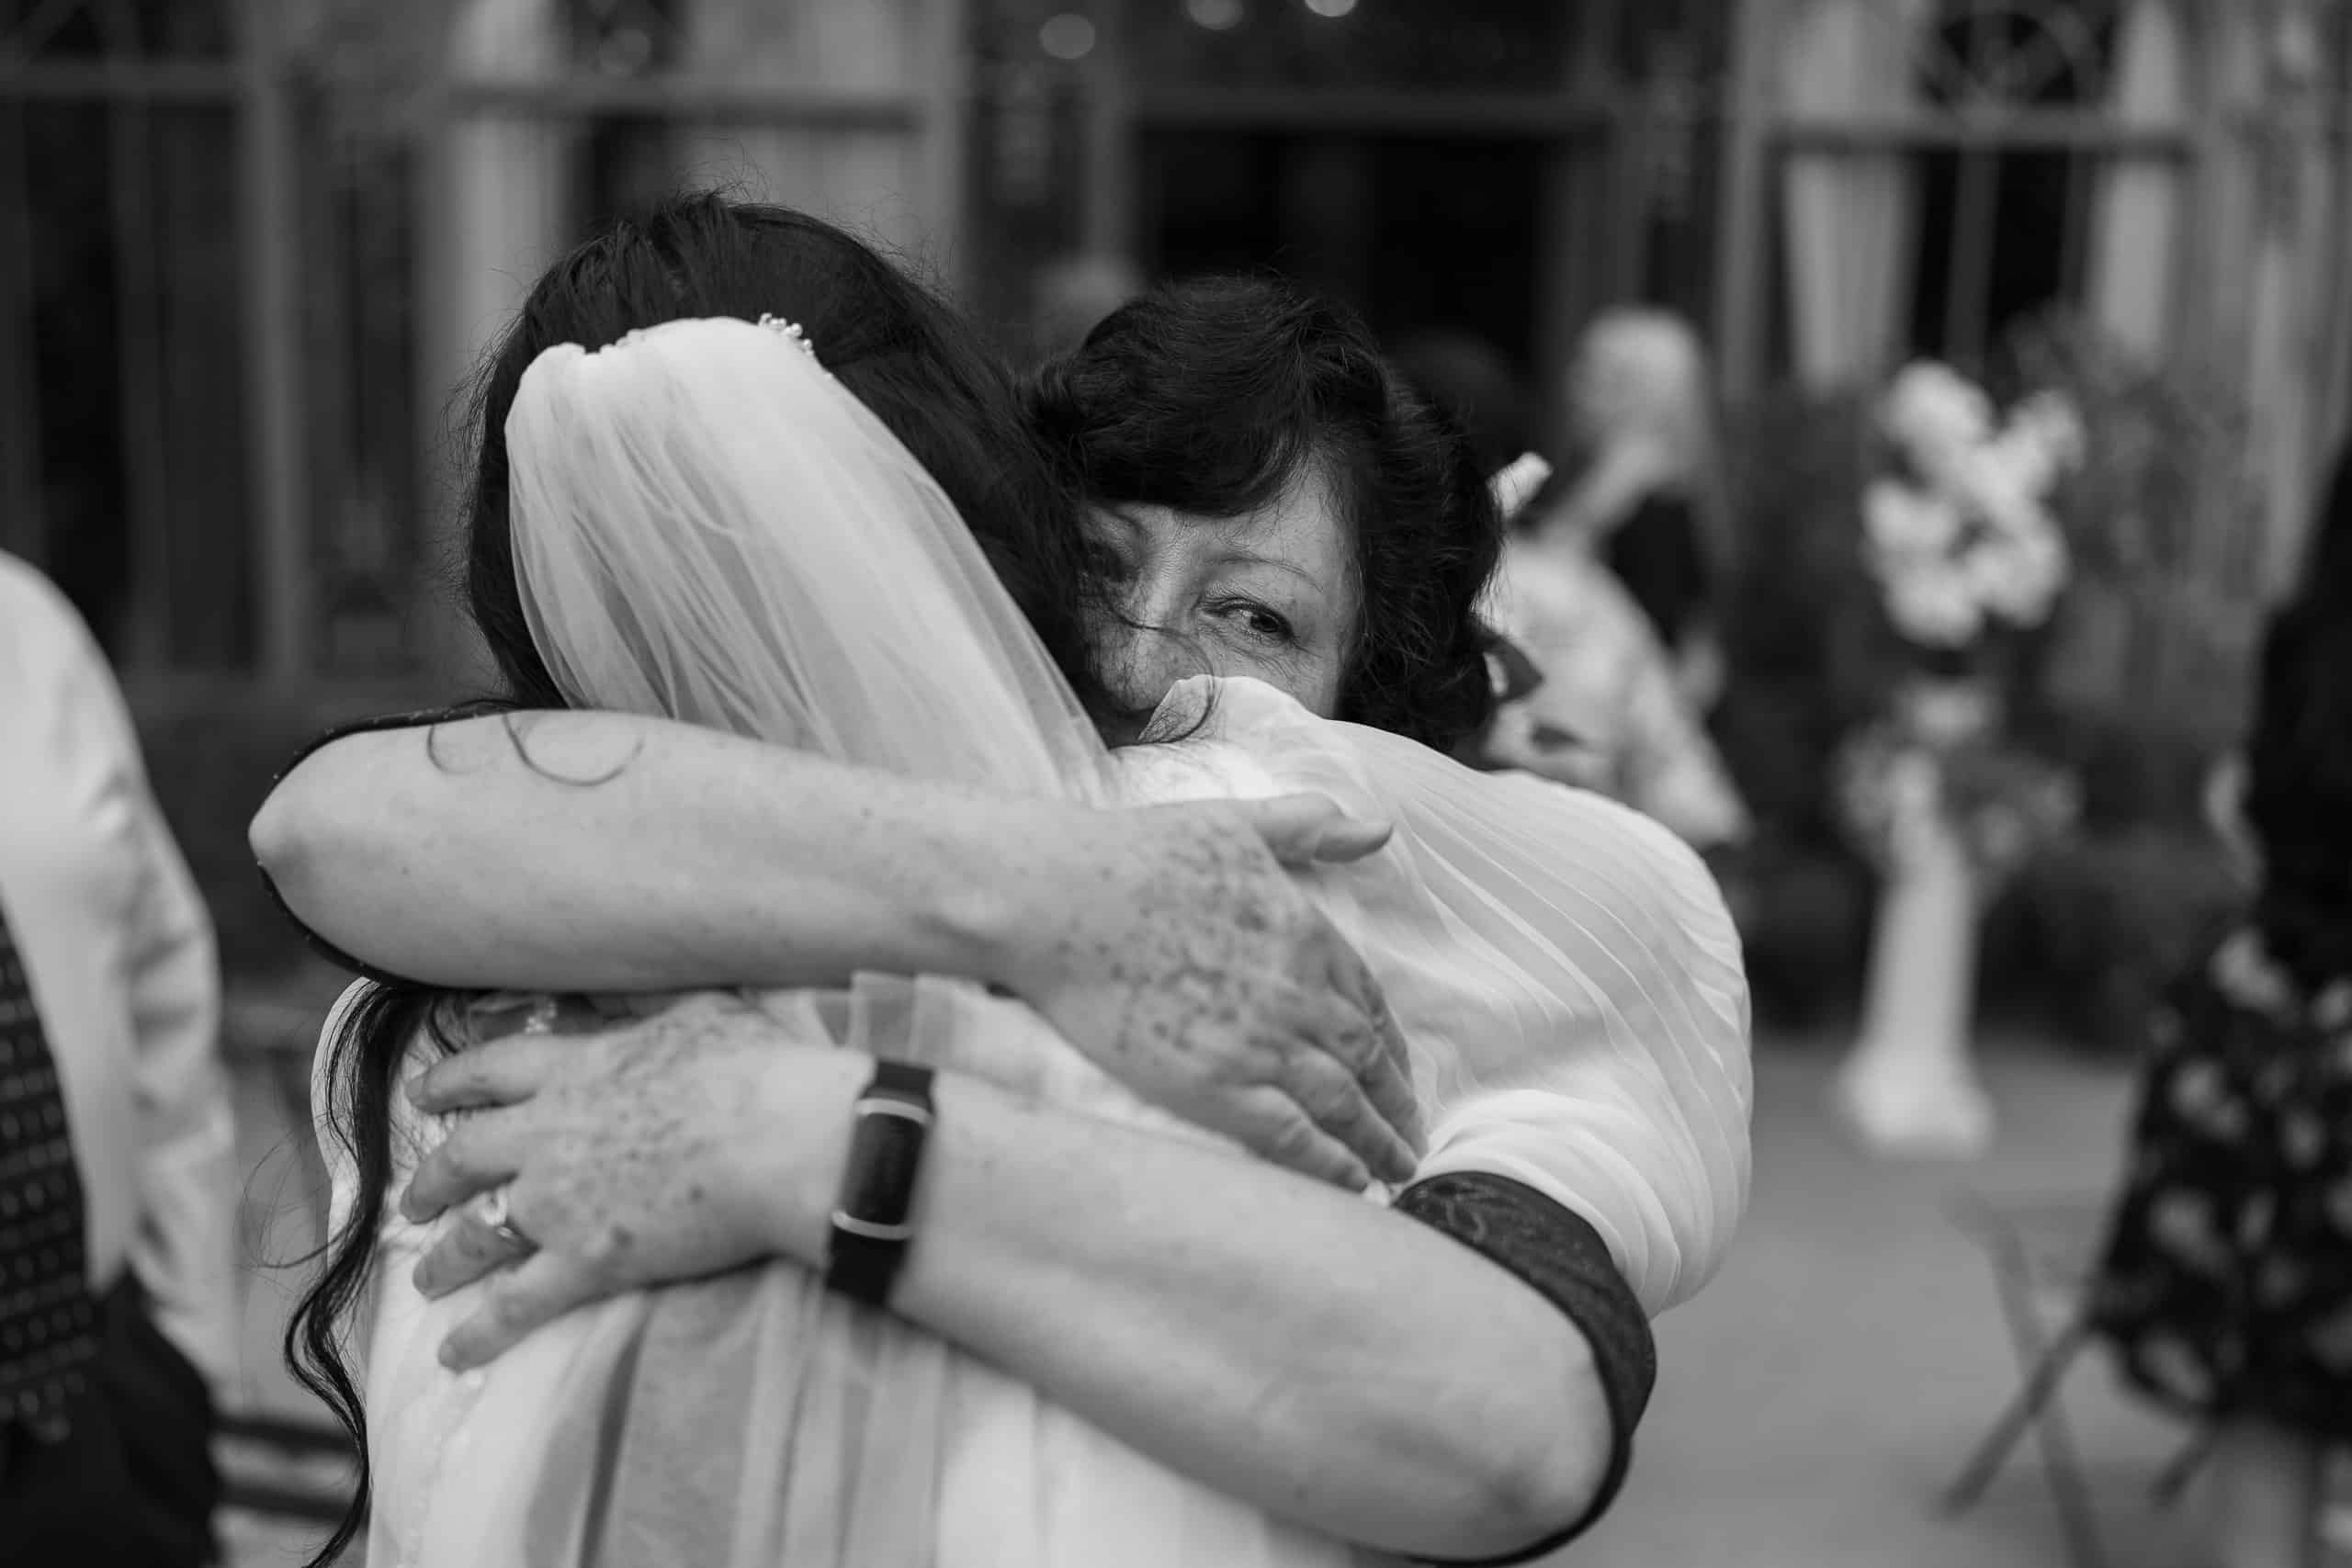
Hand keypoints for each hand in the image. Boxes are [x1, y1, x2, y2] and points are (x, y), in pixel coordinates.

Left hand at [396, 994, 843, 1369]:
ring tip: (427, 1277)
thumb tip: (608, 979)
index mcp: (575, 1069)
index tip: (422, 1095)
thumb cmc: (755, 1067)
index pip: (491, 1072)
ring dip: (444, 1258)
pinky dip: (480, 1331)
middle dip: (431, 1179)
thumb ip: (640, 999)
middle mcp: (548, 1134)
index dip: (450, 1082)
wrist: (782, 1138)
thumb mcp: (697, 1006)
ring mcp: (559, 1202)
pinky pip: (517, 1305)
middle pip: (464, 1155)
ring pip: (476, 1232)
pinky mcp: (586, 1261)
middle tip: (414, 1198)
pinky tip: (454, 1352)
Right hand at [989, 794, 1422, 1190]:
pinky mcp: (1214, 1086)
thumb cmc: (1134, 853)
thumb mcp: (1236, 823)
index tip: (1401, 1075)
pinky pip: (1292, 1136)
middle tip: (1412, 1138)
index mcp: (1305, 932)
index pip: (1370, 1001)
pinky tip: (1350, 1183)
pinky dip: (1330, 1164)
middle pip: (1367, 1060)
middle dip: (1396, 1104)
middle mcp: (1297, 992)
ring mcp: (1259, 1043)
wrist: (1055, 900)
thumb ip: (1309, 826)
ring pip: (1341, 1104)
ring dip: (1377, 1144)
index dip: (1392, 1045)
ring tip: (1396, 1172)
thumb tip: (1381, 826)